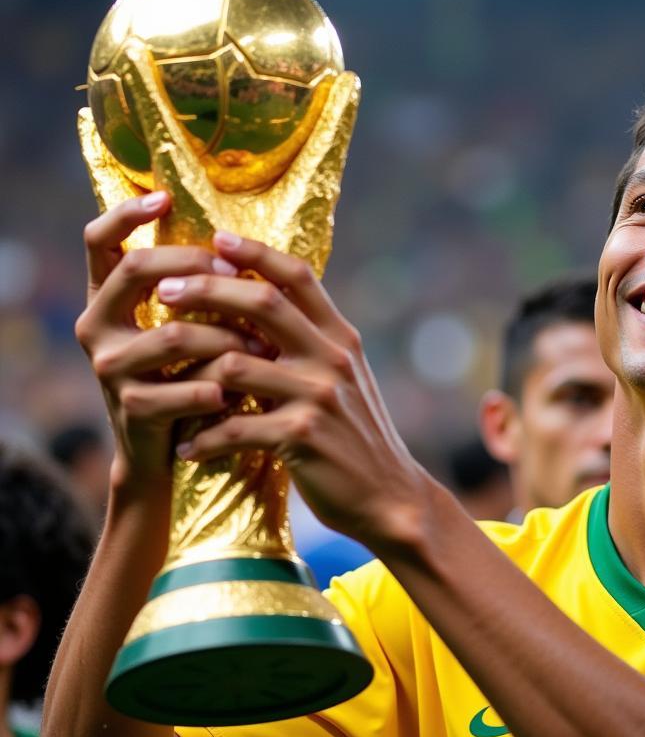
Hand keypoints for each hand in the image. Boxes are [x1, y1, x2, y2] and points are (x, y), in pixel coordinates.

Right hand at [75, 192, 252, 487]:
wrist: (171, 449)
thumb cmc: (190, 373)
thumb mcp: (189, 325)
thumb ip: (199, 287)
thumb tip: (244, 240)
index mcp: (107, 297)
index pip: (99, 241)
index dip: (126, 214)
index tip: (164, 198)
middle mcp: (96, 325)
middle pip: (136, 271)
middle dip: (195, 267)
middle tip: (237, 275)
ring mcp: (109, 368)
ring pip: (173, 334)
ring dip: (227, 336)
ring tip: (264, 345)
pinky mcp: (133, 408)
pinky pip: (188, 388)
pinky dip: (226, 387)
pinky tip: (247, 390)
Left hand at [164, 232, 430, 548]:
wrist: (390, 497)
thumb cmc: (356, 438)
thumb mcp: (344, 380)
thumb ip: (311, 346)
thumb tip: (264, 311)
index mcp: (341, 338)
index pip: (298, 277)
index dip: (255, 253)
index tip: (216, 238)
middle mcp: (333, 358)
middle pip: (261, 304)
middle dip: (206, 290)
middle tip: (163, 290)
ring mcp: (320, 395)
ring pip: (237, 362)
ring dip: (191, 373)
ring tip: (162, 385)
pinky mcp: (303, 436)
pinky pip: (235, 426)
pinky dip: (204, 439)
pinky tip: (188, 450)